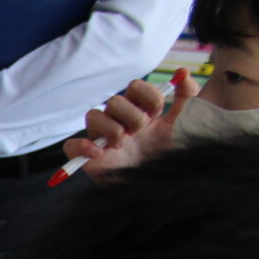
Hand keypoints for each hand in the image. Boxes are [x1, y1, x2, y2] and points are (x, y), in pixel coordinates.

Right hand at [63, 68, 196, 177]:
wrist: (165, 186)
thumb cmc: (172, 156)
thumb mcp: (185, 124)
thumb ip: (187, 98)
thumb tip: (184, 73)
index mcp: (140, 112)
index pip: (134, 86)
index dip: (146, 95)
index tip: (157, 114)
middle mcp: (119, 122)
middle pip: (113, 100)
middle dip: (132, 117)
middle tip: (141, 133)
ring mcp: (102, 139)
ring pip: (92, 116)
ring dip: (112, 130)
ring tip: (124, 146)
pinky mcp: (87, 159)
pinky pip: (71, 146)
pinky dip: (83, 147)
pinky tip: (101, 153)